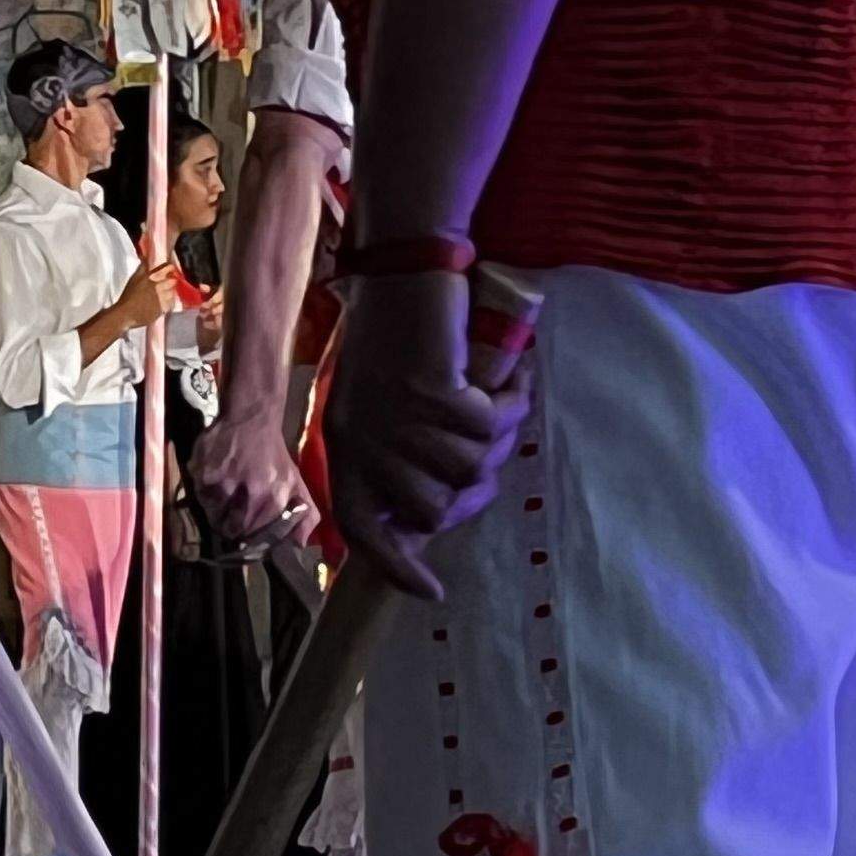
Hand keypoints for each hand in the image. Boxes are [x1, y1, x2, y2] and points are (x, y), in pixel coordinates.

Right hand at [109, 258, 184, 338]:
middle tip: (164, 285)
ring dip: (169, 293)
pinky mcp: (163, 308)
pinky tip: (160, 303)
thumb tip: (145, 256)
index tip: (169, 270)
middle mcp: (158, 286)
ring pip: (172, 292)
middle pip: (173, 280)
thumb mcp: (134, 278)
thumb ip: (142, 266)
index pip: (168, 267)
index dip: (169, 268)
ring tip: (160, 295)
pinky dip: (168, 303)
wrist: (126, 313)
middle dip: (169, 282)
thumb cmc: (128, 295)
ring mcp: (162, 298)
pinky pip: (171, 303)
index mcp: (151, 277)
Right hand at [191, 394, 318, 552]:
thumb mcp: (296, 483)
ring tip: (222, 498)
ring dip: (215, 511)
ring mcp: (223, 483)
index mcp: (273, 499)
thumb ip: (305, 515)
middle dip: (230, 527)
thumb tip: (300, 546)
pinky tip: (213, 483)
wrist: (251, 418)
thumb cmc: (273, 456)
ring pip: (212, 516)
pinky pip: (199, 497)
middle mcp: (248, 493)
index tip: (245, 536)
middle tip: (231, 517)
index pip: (254, 539)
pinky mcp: (203, 472)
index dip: (248, 541)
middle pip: (230, 531)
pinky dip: (204, 494)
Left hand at [324, 268, 525, 600]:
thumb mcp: (378, 399)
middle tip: (493, 442)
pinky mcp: (433, 391)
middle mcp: (366, 438)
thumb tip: (431, 512)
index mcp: (346, 443)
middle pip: (436, 510)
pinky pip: (489, 428)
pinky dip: (508, 404)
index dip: (396, 565)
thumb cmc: (398, 331)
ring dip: (497, 437)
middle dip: (476, 484)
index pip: (363, 527)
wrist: (406, 265)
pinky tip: (509, 379)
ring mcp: (398, 417)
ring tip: (500, 398)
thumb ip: (395, 451)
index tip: (431, 591)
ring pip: (470, 470)